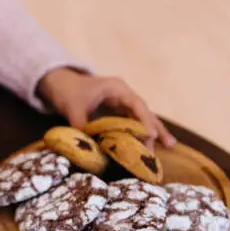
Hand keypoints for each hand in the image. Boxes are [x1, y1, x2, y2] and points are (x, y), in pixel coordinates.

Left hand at [38, 68, 175, 147]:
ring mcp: (121, 103)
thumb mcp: (73, 107)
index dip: (144, 120)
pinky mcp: (117, 112)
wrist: (60, 84)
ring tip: (169, 146)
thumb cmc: (68, 91)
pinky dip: (139, 134)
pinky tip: (148, 146)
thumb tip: (89, 145)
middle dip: (155, 128)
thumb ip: (81, 124)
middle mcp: (123, 95)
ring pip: (140, 118)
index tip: (150, 135)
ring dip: (152, 132)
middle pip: (144, 112)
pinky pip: (131, 123)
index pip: (136, 104)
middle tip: (168, 145)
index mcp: (116, 88)